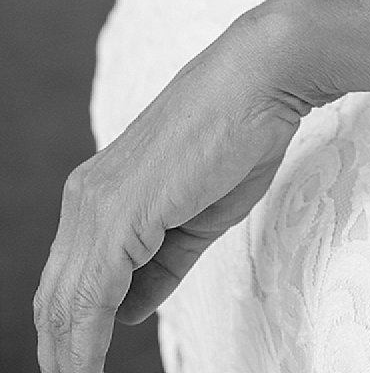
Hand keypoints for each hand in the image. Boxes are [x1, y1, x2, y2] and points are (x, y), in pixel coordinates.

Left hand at [35, 2, 310, 372]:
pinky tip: (90, 370)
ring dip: (70, 355)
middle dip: (62, 352)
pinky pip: (90, 296)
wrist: (260, 80)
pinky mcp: (118, 212)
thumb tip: (127, 312)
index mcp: (99, 194)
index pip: (68, 281)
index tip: (83, 368)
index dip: (71, 333)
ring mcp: (96, 203)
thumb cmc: (239, 135)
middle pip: (54, 298)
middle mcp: (84, 197)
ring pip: (63, 303)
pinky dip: (86, 343)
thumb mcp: (196, 217)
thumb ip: (158, 265)